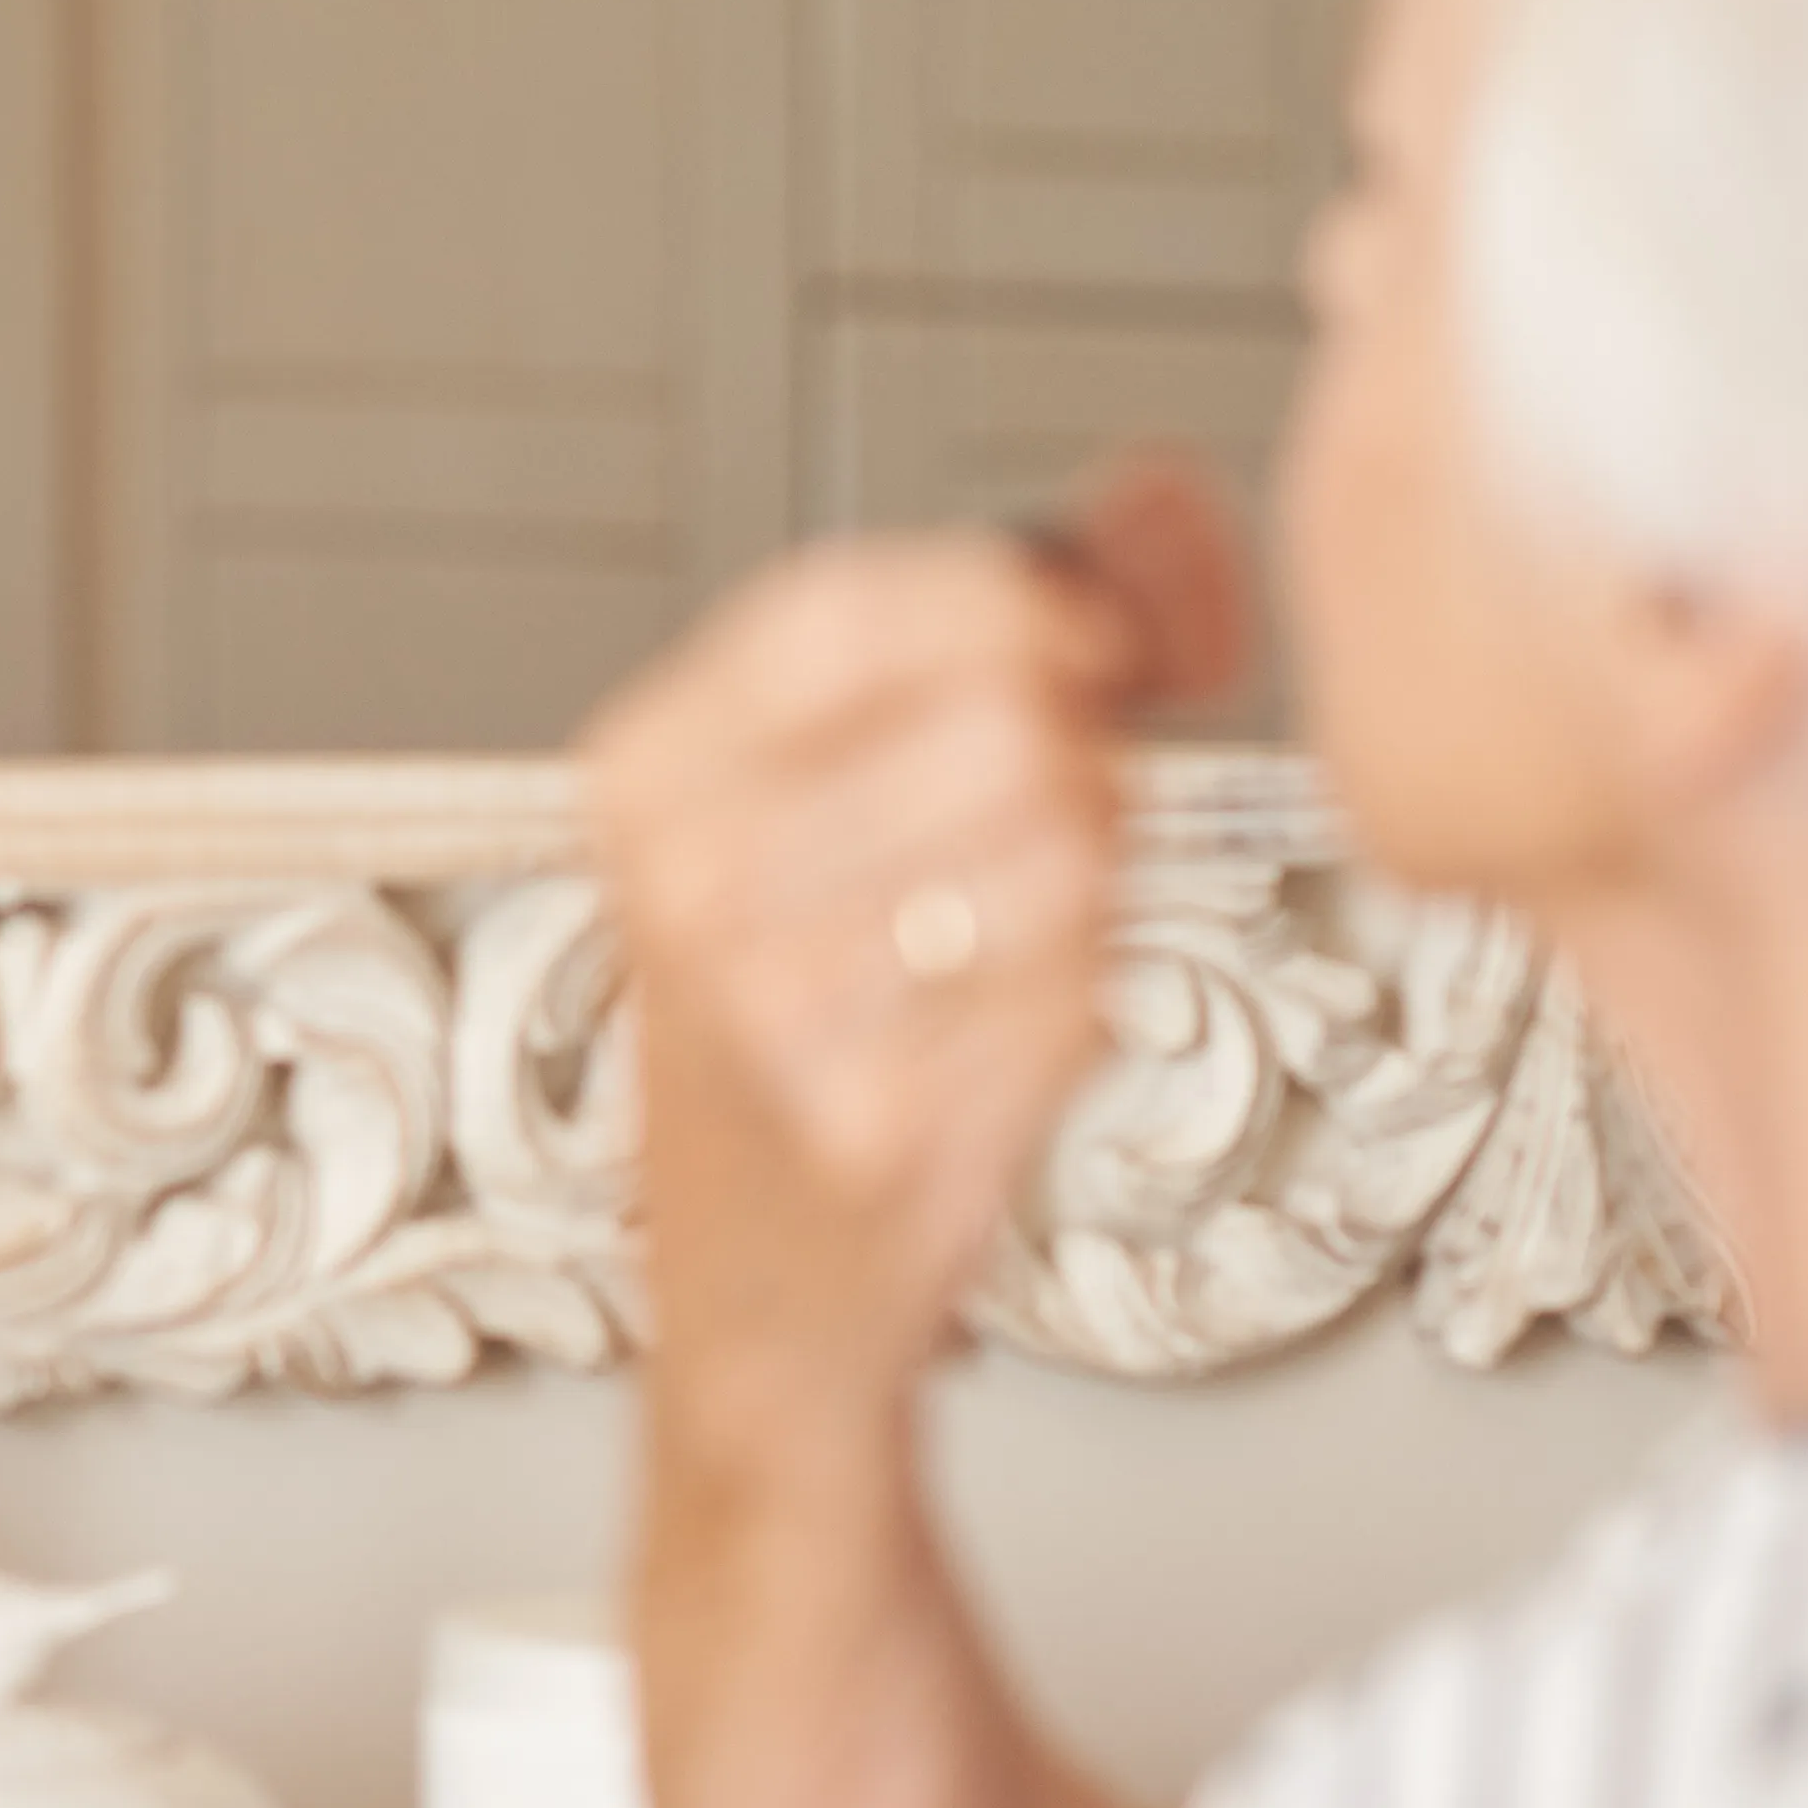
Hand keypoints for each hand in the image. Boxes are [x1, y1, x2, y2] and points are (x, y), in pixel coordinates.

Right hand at [580, 460, 1248, 1414]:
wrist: (755, 1304)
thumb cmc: (796, 1037)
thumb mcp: (804, 818)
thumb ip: (972, 639)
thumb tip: (1162, 503)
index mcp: (646, 779)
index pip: (850, 605)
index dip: (1015, 591)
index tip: (1083, 626)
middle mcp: (688, 886)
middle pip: (997, 716)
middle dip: (1075, 752)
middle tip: (1043, 813)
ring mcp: (777, 1014)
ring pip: (1059, 844)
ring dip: (1088, 881)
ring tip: (1010, 931)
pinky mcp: (877, 1123)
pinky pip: (1076, 983)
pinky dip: (1080, 998)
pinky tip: (1001, 1031)